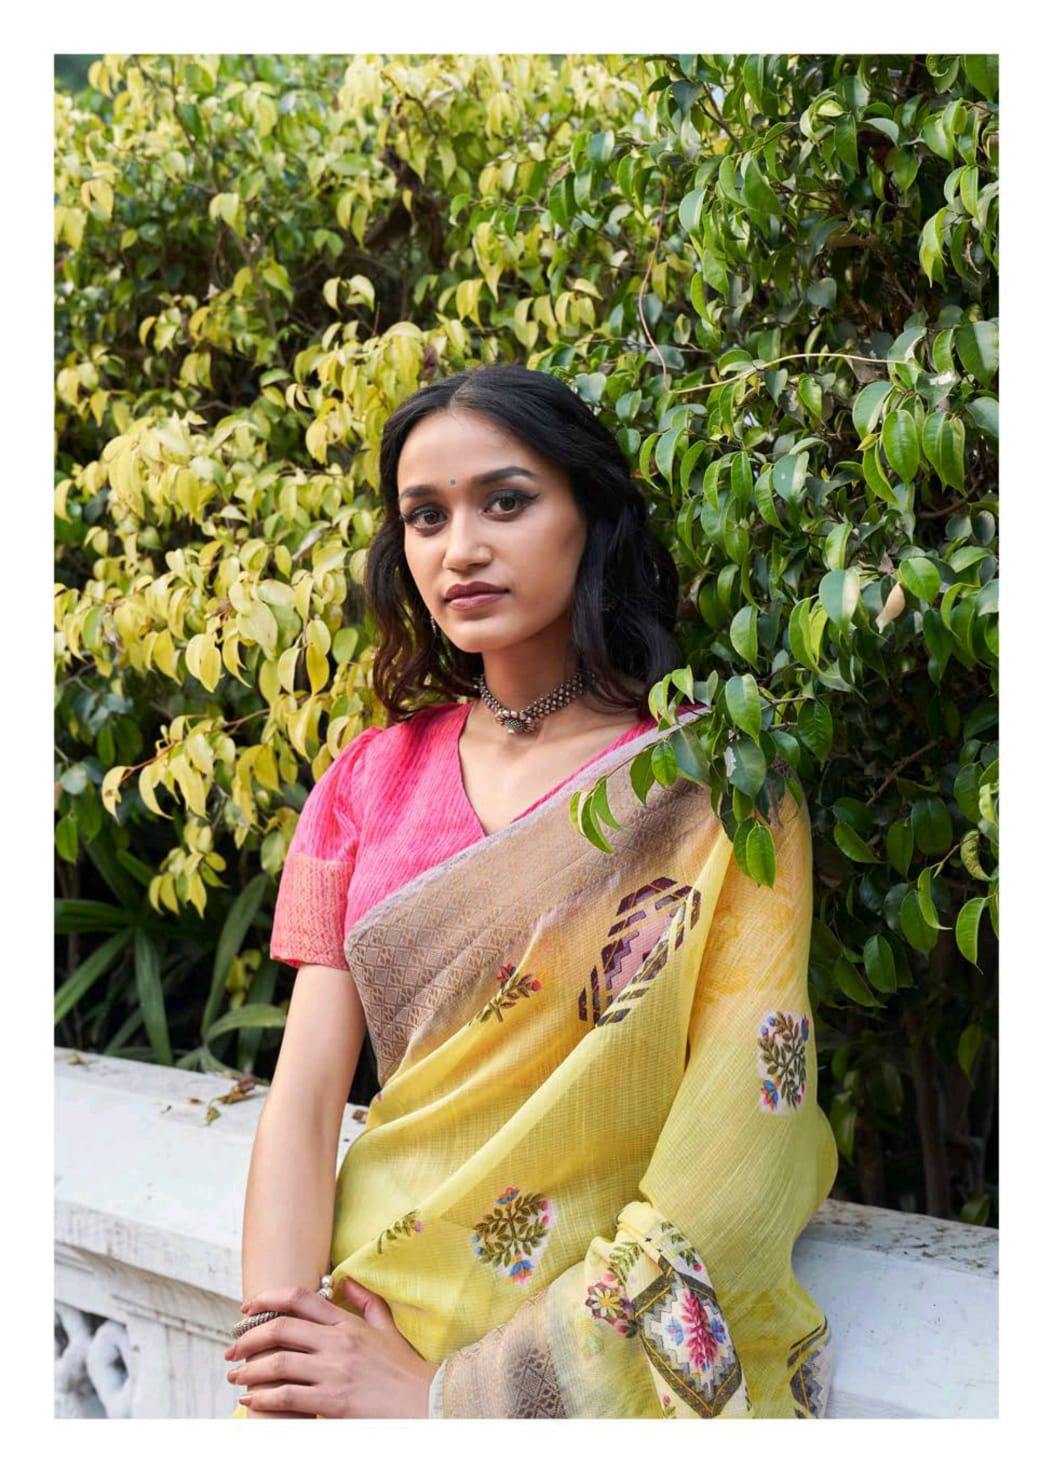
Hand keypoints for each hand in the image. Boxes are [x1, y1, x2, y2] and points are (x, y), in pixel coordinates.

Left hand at [226, 1278, 436, 1417]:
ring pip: (278, 1363)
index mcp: (347, 1323)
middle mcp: (338, 1343)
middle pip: (280, 1328)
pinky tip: (252, 1401)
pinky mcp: (333, 1402)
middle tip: (232, 1350)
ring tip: (236, 1377)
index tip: (247, 1306)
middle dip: (248, 1338)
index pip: (299, 1299)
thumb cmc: (405, 1370)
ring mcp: (334, 1372)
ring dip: (250, 1370)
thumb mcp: (388, 1329)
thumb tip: (348, 1280)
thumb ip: (367, 1303)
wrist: (426, 1403)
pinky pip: (286, 1396)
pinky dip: (263, 1398)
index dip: (267, 1298)